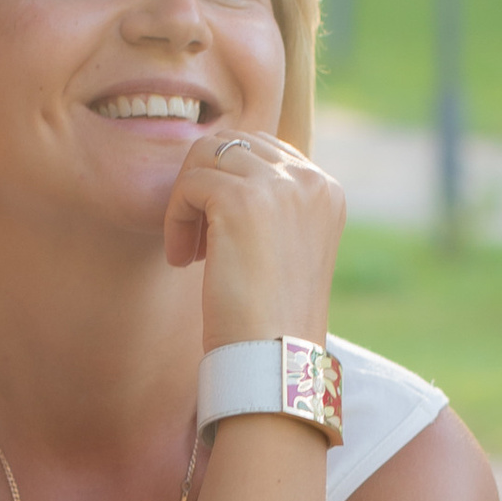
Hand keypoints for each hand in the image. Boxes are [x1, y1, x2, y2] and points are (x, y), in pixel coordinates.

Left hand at [162, 127, 344, 349]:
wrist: (276, 357)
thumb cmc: (273, 317)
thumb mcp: (285, 248)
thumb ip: (270, 204)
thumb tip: (218, 170)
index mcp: (326, 190)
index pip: (264, 150)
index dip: (229, 183)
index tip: (220, 237)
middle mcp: (309, 180)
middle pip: (233, 143)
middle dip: (205, 184)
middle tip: (199, 241)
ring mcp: (278, 187)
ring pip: (207, 156)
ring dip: (187, 199)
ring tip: (190, 250)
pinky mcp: (242, 202)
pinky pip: (189, 184)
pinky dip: (175, 218)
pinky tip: (185, 261)